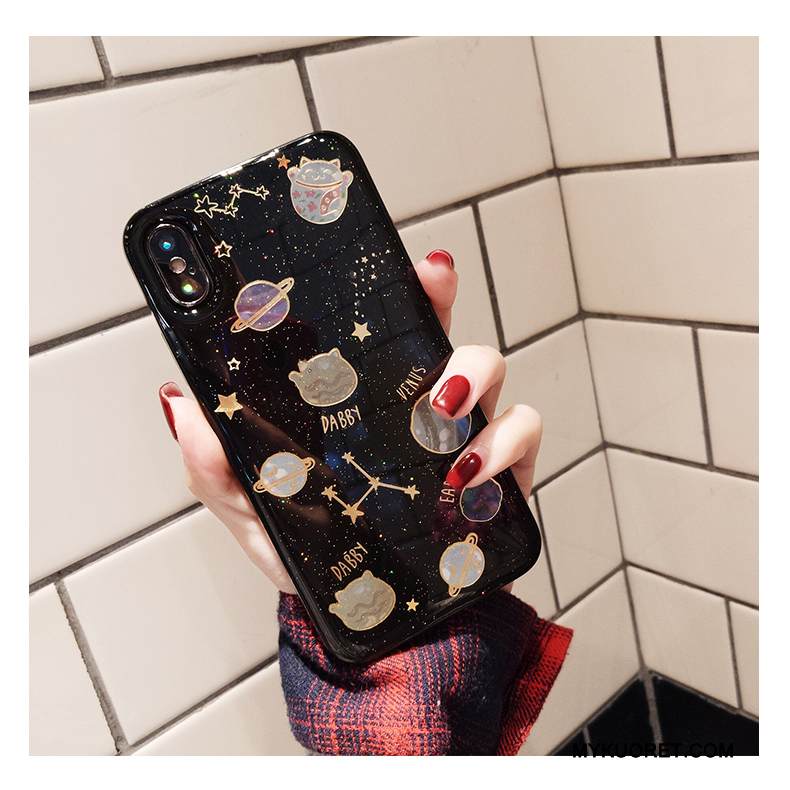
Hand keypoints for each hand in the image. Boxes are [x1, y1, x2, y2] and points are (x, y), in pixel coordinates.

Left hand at [158, 248, 540, 591]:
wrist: (365, 620)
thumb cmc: (311, 554)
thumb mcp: (254, 510)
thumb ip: (217, 465)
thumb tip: (180, 403)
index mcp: (366, 402)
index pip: (380, 330)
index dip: (390, 286)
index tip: (390, 255)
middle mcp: (418, 405)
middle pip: (442, 328)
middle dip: (442, 298)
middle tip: (431, 289)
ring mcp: (465, 432)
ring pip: (490, 368)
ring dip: (471, 375)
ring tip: (439, 411)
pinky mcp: (502, 471)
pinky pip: (521, 432)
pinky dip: (502, 444)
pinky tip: (465, 473)